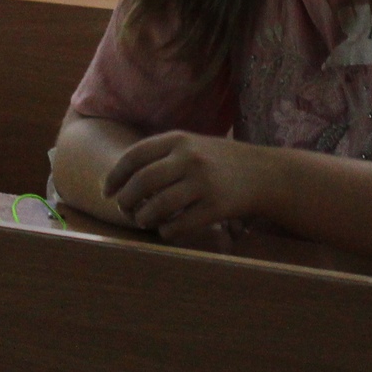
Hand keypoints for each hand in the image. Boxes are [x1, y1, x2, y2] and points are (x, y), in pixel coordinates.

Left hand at [104, 131, 278, 239]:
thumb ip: (163, 156)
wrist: (264, 173)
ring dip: (144, 218)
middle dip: (126, 200)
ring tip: (144, 221)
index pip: (134, 156)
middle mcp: (189, 158)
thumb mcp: (193, 145)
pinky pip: (178, 226)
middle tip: (125, 210)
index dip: (115, 176)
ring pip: (157, 207)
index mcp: (179, 140)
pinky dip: (166, 231)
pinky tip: (166, 230)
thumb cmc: (221, 161)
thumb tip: (122, 178)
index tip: (107, 191)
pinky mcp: (215, 207)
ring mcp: (203, 183)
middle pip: (142, 183)